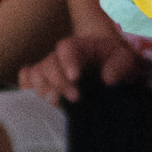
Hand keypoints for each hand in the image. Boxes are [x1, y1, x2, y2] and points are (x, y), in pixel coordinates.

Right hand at [22, 26, 151, 101]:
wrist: (108, 67)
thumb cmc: (115, 61)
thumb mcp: (125, 58)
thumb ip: (120, 65)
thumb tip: (108, 79)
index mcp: (78, 46)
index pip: (66, 48)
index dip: (67, 61)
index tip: (75, 77)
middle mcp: (59, 57)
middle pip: (49, 64)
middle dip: (59, 82)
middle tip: (75, 98)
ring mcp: (49, 70)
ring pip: (36, 74)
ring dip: (42, 89)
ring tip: (56, 105)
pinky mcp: (45, 83)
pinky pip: (27, 81)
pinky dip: (26, 89)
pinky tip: (35, 101)